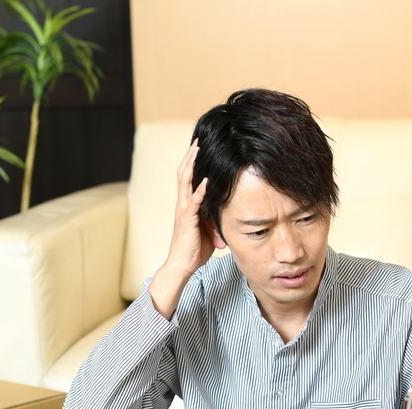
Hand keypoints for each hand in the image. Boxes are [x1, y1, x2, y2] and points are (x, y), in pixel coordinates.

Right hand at [148, 140, 213, 318]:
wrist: (182, 265)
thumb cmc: (195, 249)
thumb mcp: (210, 231)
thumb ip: (216, 221)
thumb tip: (229, 219)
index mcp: (187, 205)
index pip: (188, 178)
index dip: (192, 162)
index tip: (200, 147)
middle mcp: (183, 204)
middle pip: (184, 174)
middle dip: (191, 156)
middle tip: (198, 140)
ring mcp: (184, 211)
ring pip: (185, 182)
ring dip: (192, 166)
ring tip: (198, 150)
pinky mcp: (187, 220)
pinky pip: (194, 202)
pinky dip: (200, 190)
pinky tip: (207, 180)